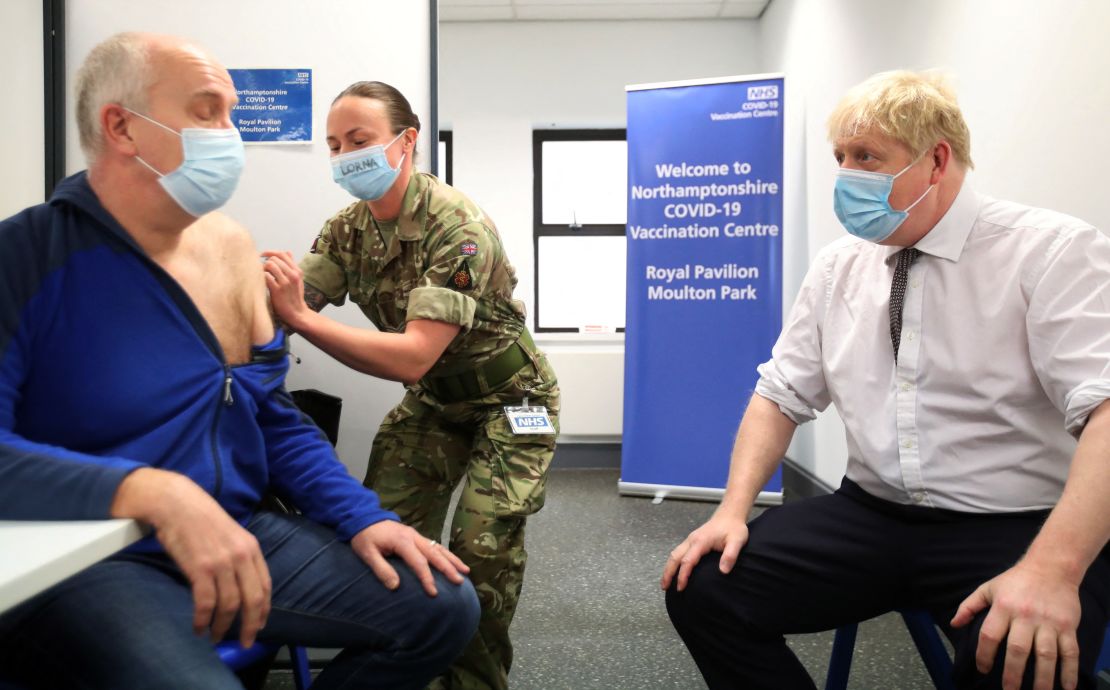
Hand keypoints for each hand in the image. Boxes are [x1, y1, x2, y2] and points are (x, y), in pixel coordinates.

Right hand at [112, 469, 271, 647]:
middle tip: (246, 642)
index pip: (265, 586)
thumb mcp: (230, 535)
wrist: (176, 502)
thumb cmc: (200, 518)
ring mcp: (221, 562)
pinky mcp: (200, 568)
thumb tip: (240, 585)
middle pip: (253, 600)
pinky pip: (206, 603)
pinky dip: (203, 619)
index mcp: (251, 548)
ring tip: (215, 636)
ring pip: (229, 605)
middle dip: (251, 625)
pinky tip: (198, 627)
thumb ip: (239, 557)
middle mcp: (241, 556)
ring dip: (223, 626)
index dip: (263, 610)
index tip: (259, 625)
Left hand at [261, 251, 308, 329]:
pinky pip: (266, 276)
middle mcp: (293, 275)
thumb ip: (292, 266)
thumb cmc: (294, 296)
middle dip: (265, 262)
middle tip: (261, 269)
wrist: (297, 313)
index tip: (262, 255)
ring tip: (261, 275)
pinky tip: (261, 282)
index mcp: (297, 271)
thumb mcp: (297, 279)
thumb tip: (288, 252)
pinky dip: (261, 277)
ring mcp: (285, 282)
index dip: (270, 252)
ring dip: (262, 269)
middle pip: (274, 259)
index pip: (283, 254)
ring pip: (270, 265)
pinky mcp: (278, 290)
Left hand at [350, 520, 469, 596]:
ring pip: (438, 548)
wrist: (363, 517)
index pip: (418, 562)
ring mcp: (416, 535)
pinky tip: (453, 561)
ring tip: (465, 571)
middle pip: (434, 554)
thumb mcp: (367, 554)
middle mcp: (413, 537)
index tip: (434, 593)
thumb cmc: (364, 537)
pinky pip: (434, 545)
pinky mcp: (416, 536)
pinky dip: (446, 553)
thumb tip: (395, 586)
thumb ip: (381, 569)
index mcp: (402, 542)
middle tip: (459, 581)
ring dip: (452, 559)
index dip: (427, 578)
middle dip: (448, 568)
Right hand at [661, 512, 748, 591]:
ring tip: (665, 582)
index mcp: (701, 541)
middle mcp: (692, 540)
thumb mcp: (737, 541)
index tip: (680, 587)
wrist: (729, 515)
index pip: (687, 561)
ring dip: (668, 568)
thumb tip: (723, 571)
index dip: (683, 575)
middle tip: (664, 587)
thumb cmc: (733, 528)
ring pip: (674, 554)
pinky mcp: (692, 541)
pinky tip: (673, 570)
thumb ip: (730, 555)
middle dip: (668, 573)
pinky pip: (678, 552)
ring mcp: (690, 540)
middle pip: (675, 557)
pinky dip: (673, 563)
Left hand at [951, 562, 1081, 689]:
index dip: (984, 654)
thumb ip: (969, 606)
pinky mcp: (1068, 626)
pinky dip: (1070, 672)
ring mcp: (1049, 622)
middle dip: (1013, 673)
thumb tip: (953, 624)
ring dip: (1043, 679)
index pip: (990, 634)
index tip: (983, 669)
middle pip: (1018, 649)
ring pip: (1046, 655)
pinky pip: (1070, 652)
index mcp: (1003, 607)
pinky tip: (1066, 688)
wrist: (1052, 567)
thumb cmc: (1016, 580)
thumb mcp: (988, 588)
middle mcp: (1026, 616)